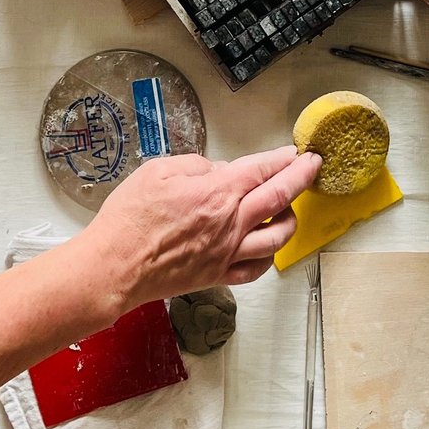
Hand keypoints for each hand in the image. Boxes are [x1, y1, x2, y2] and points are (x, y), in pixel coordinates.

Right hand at [77, 146, 320, 308]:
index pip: (262, 170)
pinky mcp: (218, 275)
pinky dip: (268, 255)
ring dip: (291, 218)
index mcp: (216, 192)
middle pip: (280, 197)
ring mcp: (227, 253)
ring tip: (289, 208)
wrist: (114, 266)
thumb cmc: (129, 218)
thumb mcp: (158, 171)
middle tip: (313, 165)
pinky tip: (266, 246)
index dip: (283, 158)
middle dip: (302, 177)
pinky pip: (257, 268)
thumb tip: (218, 171)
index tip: (295, 152)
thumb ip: (196, 166)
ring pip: (278, 237)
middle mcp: (230, 223)